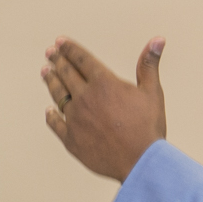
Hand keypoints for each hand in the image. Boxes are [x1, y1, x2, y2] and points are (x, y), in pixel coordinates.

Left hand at [42, 36, 168, 181]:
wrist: (139, 162)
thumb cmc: (148, 127)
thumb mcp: (152, 92)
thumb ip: (149, 65)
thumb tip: (158, 39)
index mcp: (103, 83)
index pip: (82, 60)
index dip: (70, 49)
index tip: (60, 42)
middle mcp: (85, 98)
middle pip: (67, 74)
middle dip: (57, 61)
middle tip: (50, 53)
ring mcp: (75, 119)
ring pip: (58, 95)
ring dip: (51, 81)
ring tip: (45, 72)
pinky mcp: (71, 139)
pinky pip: (56, 124)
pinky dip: (51, 116)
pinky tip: (48, 110)